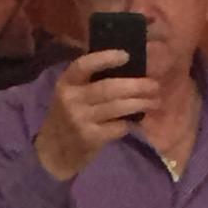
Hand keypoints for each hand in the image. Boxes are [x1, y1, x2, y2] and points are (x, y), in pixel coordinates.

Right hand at [32, 51, 160, 182]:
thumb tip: (128, 68)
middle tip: (154, 85)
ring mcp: (80, 120)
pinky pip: (117, 127)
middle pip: (109, 88)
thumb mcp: (70, 95)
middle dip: (136, 85)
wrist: (53, 152)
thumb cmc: (67, 116)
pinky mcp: (89, 138)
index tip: (126, 55)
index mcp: (66, 83)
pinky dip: (129, 124)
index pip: (83, 65)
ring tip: (154, 101)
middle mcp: (71, 100)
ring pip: (117, 107)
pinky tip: (136, 121)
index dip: (105, 58)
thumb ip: (90, 81)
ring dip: (140, 103)